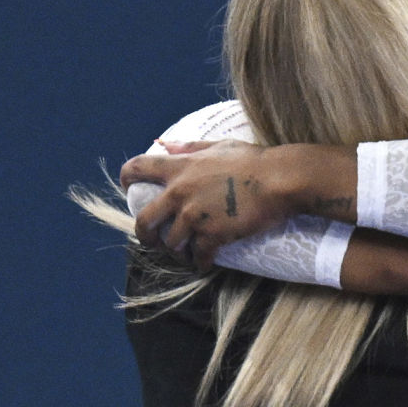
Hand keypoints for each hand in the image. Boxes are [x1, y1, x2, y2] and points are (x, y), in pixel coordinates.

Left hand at [120, 139, 303, 269]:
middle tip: (153, 240)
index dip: (127, 179)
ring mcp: (195, 216)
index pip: (138, 168)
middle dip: (145, 235)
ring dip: (178, 251)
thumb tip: (163, 143)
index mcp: (180, 168)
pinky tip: (206, 263)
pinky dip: (201, 262)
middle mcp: (181, 193)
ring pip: (171, 243)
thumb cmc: (254, 160)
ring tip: (188, 253)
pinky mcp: (213, 235)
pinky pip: (198, 256)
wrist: (281, 180)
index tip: (128, 188)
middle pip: (144, 220)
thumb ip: (189, 147)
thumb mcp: (219, 146)